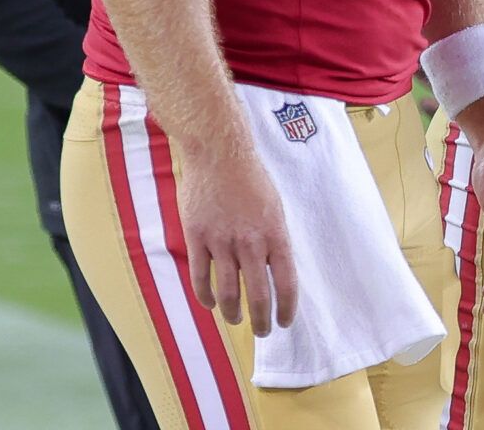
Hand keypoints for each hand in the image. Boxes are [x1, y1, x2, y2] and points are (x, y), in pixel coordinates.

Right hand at [173, 141, 298, 335]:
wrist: (219, 153)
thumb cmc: (251, 178)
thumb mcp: (275, 208)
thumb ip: (274, 240)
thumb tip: (274, 271)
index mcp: (275, 234)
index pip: (286, 284)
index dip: (287, 309)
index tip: (285, 322)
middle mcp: (250, 243)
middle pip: (258, 296)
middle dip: (261, 321)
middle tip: (263, 331)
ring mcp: (222, 242)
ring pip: (228, 293)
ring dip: (233, 314)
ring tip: (235, 321)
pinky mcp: (197, 238)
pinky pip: (201, 278)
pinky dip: (206, 297)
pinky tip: (211, 303)